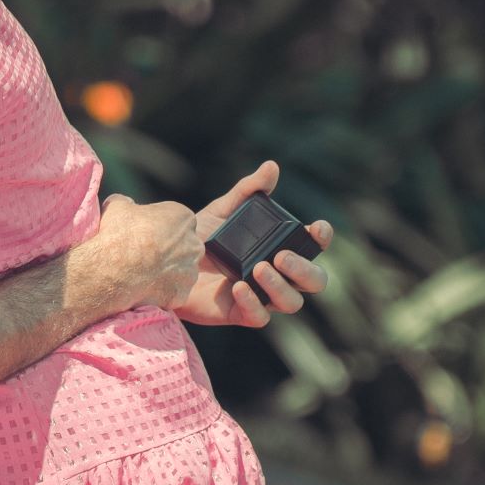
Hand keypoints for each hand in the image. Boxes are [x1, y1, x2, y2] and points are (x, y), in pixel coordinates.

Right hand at [90, 195, 202, 311]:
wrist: (111, 270)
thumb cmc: (117, 235)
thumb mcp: (117, 206)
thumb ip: (127, 203)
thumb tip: (127, 204)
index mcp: (183, 217)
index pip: (177, 220)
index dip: (159, 226)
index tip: (145, 232)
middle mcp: (193, 244)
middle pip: (184, 245)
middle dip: (168, 249)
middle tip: (144, 253)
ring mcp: (190, 271)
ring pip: (181, 270)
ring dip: (166, 271)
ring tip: (141, 272)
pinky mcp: (182, 294)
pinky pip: (173, 291)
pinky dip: (161, 290)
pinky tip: (143, 287)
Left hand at [175, 160, 334, 327]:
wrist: (163, 262)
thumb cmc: (198, 238)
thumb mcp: (222, 211)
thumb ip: (247, 192)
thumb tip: (271, 167)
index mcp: (279, 249)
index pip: (312, 247)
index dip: (321, 239)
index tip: (317, 228)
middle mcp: (276, 274)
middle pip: (313, 281)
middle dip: (305, 270)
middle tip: (282, 256)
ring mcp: (260, 296)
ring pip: (291, 302)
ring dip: (280, 287)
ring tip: (259, 268)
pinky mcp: (238, 313)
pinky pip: (258, 317)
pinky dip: (253, 304)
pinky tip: (239, 287)